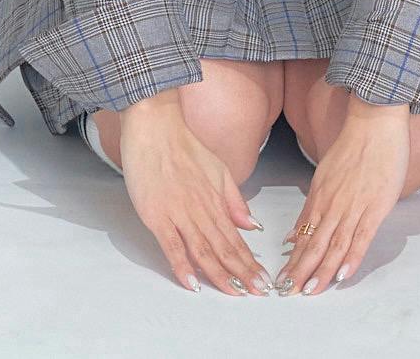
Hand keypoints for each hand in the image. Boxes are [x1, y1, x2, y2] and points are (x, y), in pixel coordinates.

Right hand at [118, 91, 269, 295]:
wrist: (155, 127)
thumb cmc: (185, 147)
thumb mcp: (219, 170)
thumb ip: (234, 200)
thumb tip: (252, 225)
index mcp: (216, 200)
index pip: (237, 238)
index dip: (250, 262)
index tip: (263, 280)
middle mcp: (201, 210)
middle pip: (224, 248)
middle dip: (243, 273)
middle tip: (258, 293)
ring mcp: (179, 214)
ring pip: (203, 250)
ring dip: (220, 274)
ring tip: (235, 292)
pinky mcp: (157, 216)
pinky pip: (172, 246)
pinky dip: (183, 266)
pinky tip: (193, 283)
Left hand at [278, 101, 409, 294]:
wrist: (374, 124)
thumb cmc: (352, 147)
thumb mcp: (324, 176)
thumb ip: (310, 207)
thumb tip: (294, 233)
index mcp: (319, 199)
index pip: (303, 237)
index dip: (293, 261)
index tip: (282, 279)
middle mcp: (332, 206)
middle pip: (313, 245)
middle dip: (299, 272)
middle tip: (287, 292)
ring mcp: (353, 207)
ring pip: (333, 246)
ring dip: (320, 270)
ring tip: (309, 291)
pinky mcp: (375, 207)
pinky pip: (361, 237)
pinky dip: (351, 258)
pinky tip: (342, 274)